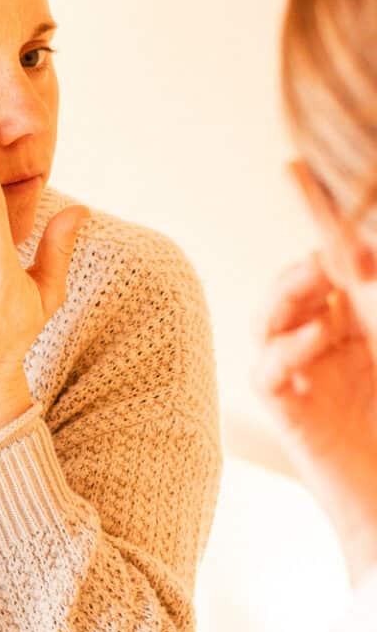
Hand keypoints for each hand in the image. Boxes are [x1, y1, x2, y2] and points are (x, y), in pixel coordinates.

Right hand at [255, 251, 376, 582]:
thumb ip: (373, 307)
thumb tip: (364, 252)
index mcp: (356, 331)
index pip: (330, 273)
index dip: (330, 241)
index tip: (339, 217)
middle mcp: (323, 352)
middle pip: (292, 293)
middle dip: (307, 264)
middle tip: (333, 246)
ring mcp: (303, 381)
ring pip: (268, 324)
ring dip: (288, 294)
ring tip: (318, 273)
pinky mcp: (289, 414)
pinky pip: (267, 373)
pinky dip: (286, 349)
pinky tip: (319, 335)